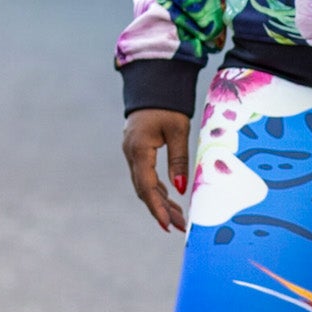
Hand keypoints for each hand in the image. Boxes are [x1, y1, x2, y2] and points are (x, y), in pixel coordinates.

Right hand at [122, 109, 190, 232]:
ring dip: (160, 202)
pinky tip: (170, 200)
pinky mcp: (137, 152)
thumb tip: (180, 188)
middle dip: (161, 210)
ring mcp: (132, 153)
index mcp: (139, 149)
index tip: (167, 225)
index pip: (146, 186)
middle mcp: (131, 154)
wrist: (153, 84)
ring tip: (179, 219)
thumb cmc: (168, 105)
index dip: (157, 208)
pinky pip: (146, 176)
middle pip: (144, 190)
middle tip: (179, 227)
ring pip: (145, 185)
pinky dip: (158, 190)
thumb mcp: (178, 130)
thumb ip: (179, 159)